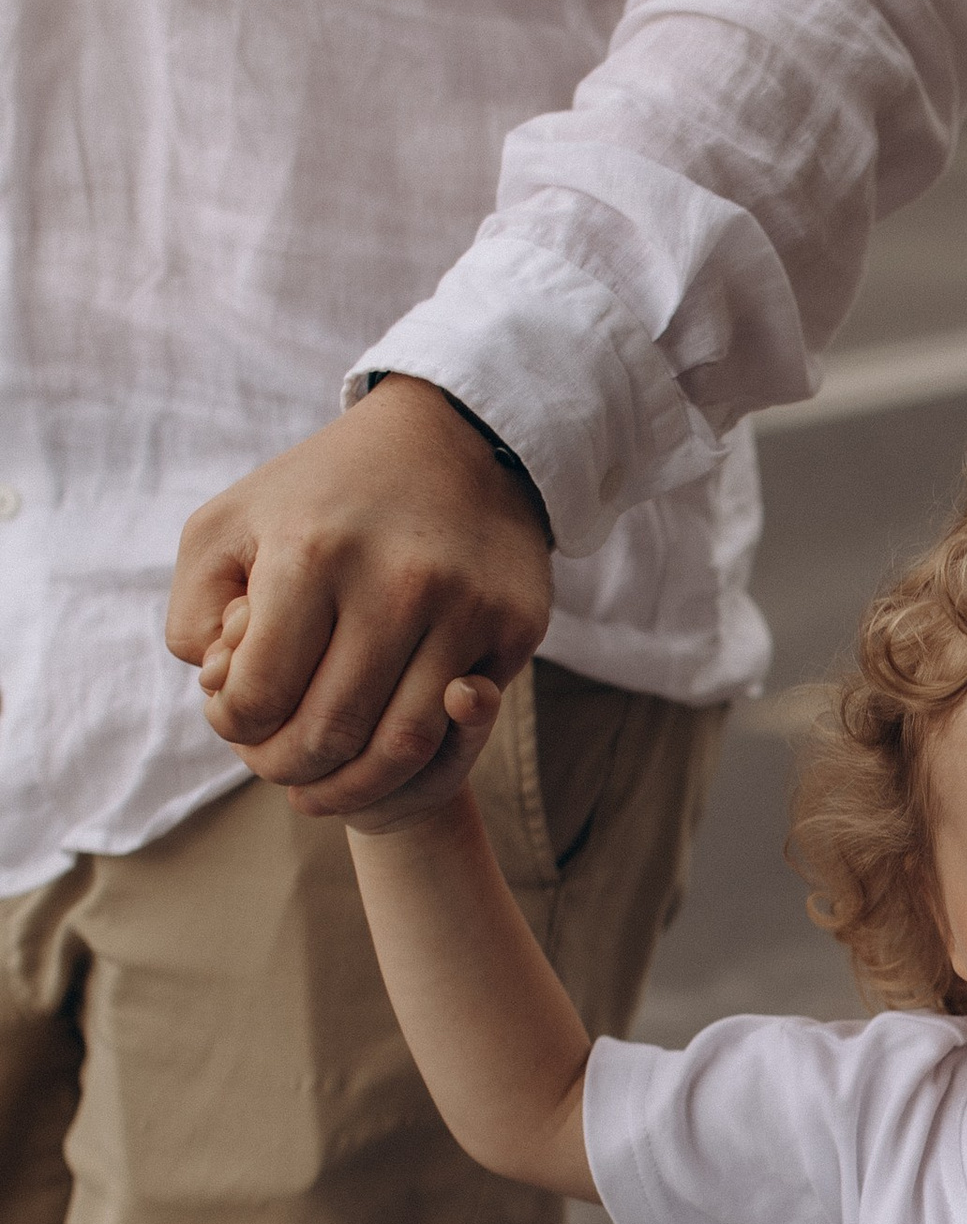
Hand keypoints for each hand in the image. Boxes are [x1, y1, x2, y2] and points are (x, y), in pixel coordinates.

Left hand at [167, 377, 551, 819]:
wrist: (457, 438)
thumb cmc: (324, 494)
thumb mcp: (231, 524)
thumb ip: (196, 611)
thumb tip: (219, 688)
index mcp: (310, 553)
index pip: (260, 696)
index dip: (236, 728)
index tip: (236, 720)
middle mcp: (394, 581)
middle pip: (329, 733)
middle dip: (288, 768)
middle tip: (276, 767)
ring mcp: (463, 606)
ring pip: (401, 747)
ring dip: (353, 785)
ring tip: (321, 782)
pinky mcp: (513, 624)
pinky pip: (458, 724)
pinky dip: (413, 757)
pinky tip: (378, 750)